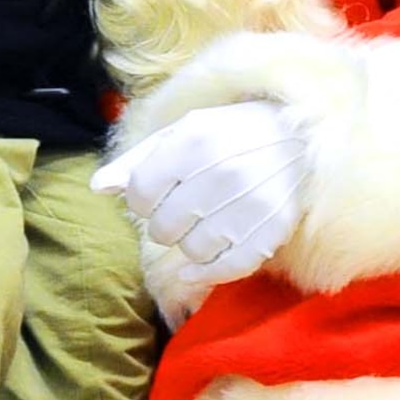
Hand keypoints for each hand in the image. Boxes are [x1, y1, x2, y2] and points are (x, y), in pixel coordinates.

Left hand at [92, 100, 309, 289]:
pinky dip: (208, 270)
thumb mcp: (183, 130)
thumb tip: (97, 188)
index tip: (157, 193)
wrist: (302, 135)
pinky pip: (225, 269)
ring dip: (191, 241)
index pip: (139, 195)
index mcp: (193, 141)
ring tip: (207, 220)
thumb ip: (137, 159)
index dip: (141, 199)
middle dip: (165, 222)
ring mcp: (248, 205)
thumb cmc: (233, 132)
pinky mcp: (271, 231)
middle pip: (161, 229)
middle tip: (184, 207)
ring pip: (191, 251)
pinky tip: (202, 261)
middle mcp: (220, 173)